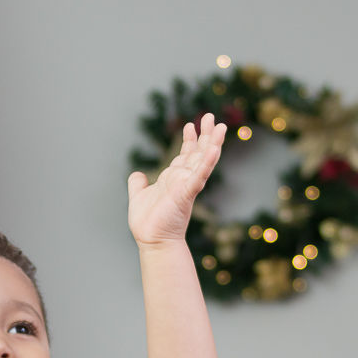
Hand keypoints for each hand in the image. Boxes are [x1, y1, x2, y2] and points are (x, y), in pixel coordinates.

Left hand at [127, 114, 225, 247]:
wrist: (151, 240)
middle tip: (211, 117)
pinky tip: (214, 149)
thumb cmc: (147, 222)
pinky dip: (207, 162)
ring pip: (203, 160)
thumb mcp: (138, 196)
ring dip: (212, 143)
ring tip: (220, 127)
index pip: (185, 155)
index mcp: (173, 178)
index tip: (190, 125)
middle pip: (198, 153)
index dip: (189, 140)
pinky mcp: (187, 193)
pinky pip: (199, 175)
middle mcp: (183, 179)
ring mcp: (187, 185)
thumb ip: (138, 184)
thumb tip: (137, 174)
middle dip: (205, 135)